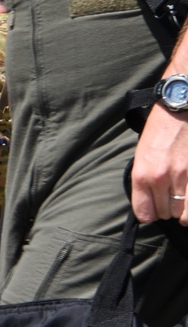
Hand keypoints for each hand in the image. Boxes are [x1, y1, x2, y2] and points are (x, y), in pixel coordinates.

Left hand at [131, 104, 187, 224]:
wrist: (179, 111)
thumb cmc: (159, 131)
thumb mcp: (142, 154)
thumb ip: (144, 179)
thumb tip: (148, 202)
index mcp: (143, 173)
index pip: (144, 212)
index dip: (148, 214)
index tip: (151, 212)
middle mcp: (162, 178)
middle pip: (164, 214)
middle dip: (166, 210)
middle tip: (168, 200)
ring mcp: (184, 177)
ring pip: (183, 214)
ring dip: (182, 210)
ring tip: (181, 201)